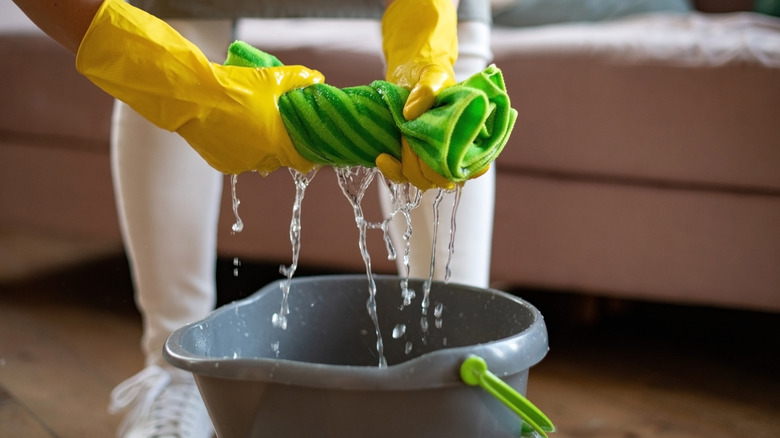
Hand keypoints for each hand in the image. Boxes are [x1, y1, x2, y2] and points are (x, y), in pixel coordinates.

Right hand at [75, 0, 322, 174]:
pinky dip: (239, 149)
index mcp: (278, 143)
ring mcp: (241, 163)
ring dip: (259, 148)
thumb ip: (298, 79)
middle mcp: (261, 159)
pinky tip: (235, 131)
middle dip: (281, 147)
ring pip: (258, 160)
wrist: (193, 96)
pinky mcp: (222, 164)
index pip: (303, 161)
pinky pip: (237, 159)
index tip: (310, 148)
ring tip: (253, 126)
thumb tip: (318, 78)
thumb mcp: (271, 78)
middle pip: (279, 159)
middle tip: (277, 129)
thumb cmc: (235, 86)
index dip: (309, 156)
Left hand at [379, 0, 457, 188]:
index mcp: (470, 135)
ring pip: (425, 180)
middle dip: (426, 169)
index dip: (459, 169)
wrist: (409, 72)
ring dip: (407, 172)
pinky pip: (405, 174)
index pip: (476, 166)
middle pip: (446, 178)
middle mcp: (453, 150)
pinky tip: (382, 158)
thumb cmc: (430, 72)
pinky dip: (393, 171)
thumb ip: (427, 89)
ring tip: (387, 156)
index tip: (440, 159)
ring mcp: (432, 155)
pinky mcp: (412, 156)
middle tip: (409, 149)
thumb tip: (410, 113)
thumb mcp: (432, 75)